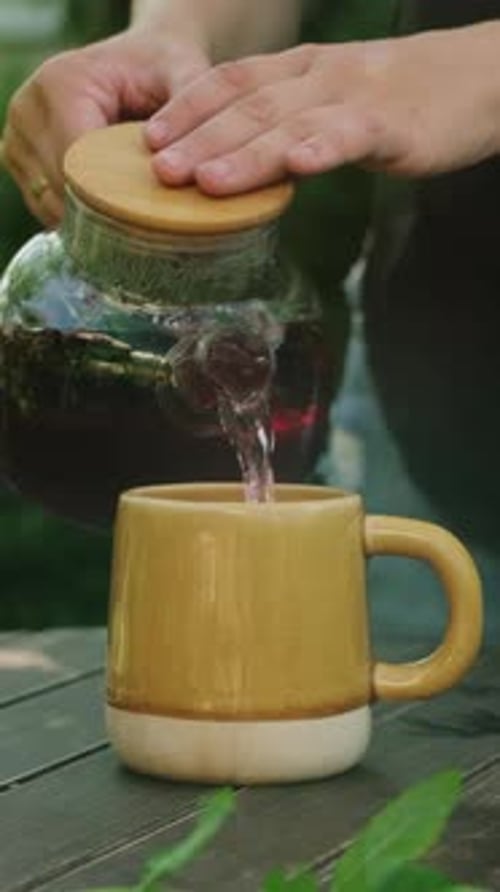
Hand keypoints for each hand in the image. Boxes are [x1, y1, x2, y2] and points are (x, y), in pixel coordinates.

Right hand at [2, 29, 208, 226]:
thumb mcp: (186, 77)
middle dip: (103, 212)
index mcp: (61, 85)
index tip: (149, 223)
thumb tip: (167, 171)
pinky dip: (77, 215)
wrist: (141, 59)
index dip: (113, 199)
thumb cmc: (165, 68)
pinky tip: (108, 214)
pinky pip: (45, 205)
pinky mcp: (18, 157)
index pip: (79, 163)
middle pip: (61, 186)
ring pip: (50, 202)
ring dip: (89, 218)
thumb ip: (187, 116)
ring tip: (129, 221)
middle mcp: (28, 107)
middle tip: (145, 233)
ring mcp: (16, 134)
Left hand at [144, 23, 499, 194]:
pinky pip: (351, 134)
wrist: (474, 80)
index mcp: (299, 71)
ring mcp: (355, 97)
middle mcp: (318, 77)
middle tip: (158, 170)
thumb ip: (286, 125)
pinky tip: (296, 168)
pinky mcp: (393, 124)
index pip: (232, 82)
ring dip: (243, 152)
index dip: (188, 108)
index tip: (149, 139)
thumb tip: (233, 163)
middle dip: (199, 137)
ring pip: (289, 122)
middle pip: (248, 106)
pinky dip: (322, 149)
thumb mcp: (329, 102)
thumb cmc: (394, 102)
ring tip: (204, 181)